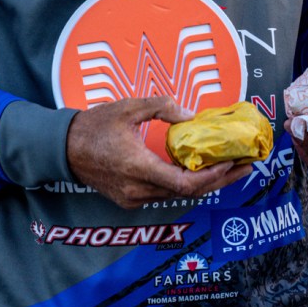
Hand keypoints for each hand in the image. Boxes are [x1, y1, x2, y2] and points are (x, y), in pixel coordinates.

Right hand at [66, 96, 254, 209]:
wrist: (63, 148)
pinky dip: (184, 184)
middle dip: (219, 181)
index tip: (232, 163)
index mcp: (139, 168)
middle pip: (187, 193)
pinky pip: (163, 194)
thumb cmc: (95, 125)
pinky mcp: (129, 199)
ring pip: (176, 195)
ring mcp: (133, 198)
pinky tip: (196, 170)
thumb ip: (162, 107)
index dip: (212, 176)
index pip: (185, 183)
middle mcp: (138, 190)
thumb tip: (191, 116)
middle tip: (244, 167)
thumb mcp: (129, 107)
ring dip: (203, 183)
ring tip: (227, 168)